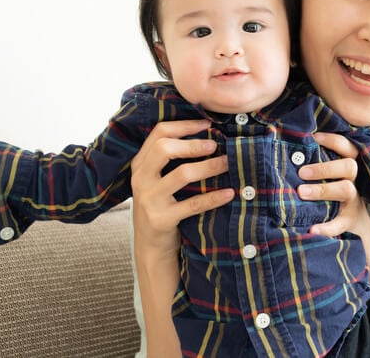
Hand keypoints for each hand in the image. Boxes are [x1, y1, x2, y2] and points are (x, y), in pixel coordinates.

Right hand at [130, 119, 234, 357]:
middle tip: (215, 144)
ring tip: (227, 164)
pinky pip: (192, 204)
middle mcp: (140, 178)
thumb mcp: (158, 179)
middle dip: (193, 144)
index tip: (208, 124)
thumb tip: (210, 134)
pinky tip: (229, 193)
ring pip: (181, 174)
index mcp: (140, 164)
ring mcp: (149, 199)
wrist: (150, 246)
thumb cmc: (162, 205)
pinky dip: (213, 198)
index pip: (158, 133)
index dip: (184, 125)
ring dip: (209, 167)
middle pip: (164, 149)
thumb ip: (171, 159)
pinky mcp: (161, 219)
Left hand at [297, 132, 369, 297]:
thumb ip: (320, 161)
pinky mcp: (348, 221)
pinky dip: (326, 228)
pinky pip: (339, 224)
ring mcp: (354, 201)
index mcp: (350, 167)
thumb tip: (292, 146)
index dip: (333, 141)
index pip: (347, 148)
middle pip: (349, 167)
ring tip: (301, 192)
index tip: (314, 138)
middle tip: (302, 172)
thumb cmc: (335, 191)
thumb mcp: (333, 175)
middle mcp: (355, 181)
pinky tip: (312, 229)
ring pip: (346, 189)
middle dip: (325, 168)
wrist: (355, 223)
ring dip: (322, 190)